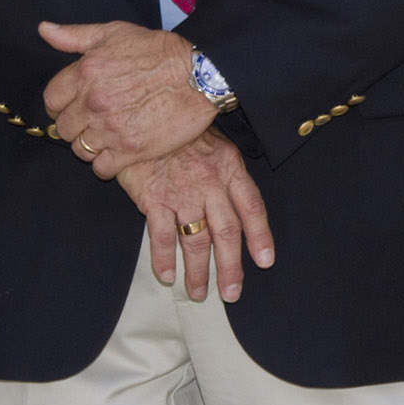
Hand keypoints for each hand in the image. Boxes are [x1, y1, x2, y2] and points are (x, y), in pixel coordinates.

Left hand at [42, 21, 214, 177]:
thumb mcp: (113, 32)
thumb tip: (44, 30)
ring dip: (88, 146)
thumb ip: (74, 35)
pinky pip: (102, 168)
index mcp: (84, 73)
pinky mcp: (133, 150)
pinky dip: (105, 164)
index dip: (59, 105)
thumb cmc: (157, 50)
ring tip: (103, 137)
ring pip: (80, 150)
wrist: (200, 74)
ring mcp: (112, 128)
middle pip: (64, 128)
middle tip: (89, 123)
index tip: (71, 106)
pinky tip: (116, 153)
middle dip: (73, 126)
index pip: (51, 101)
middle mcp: (93, 103)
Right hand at [115, 130, 274, 302]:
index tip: (264, 262)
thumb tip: (237, 198)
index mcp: (228, 167)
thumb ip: (225, 169)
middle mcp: (209, 183)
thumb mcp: (211, 139)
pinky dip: (163, 258)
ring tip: (197, 292)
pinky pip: (161, 235)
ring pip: (195, 239)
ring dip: (197, 270)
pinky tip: (166, 275)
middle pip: (226, 232)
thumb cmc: (176, 127)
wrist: (139, 111)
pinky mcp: (152, 197)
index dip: (260, 236)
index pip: (252, 207)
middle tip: (230, 293)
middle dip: (230, 267)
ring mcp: (180, 192)